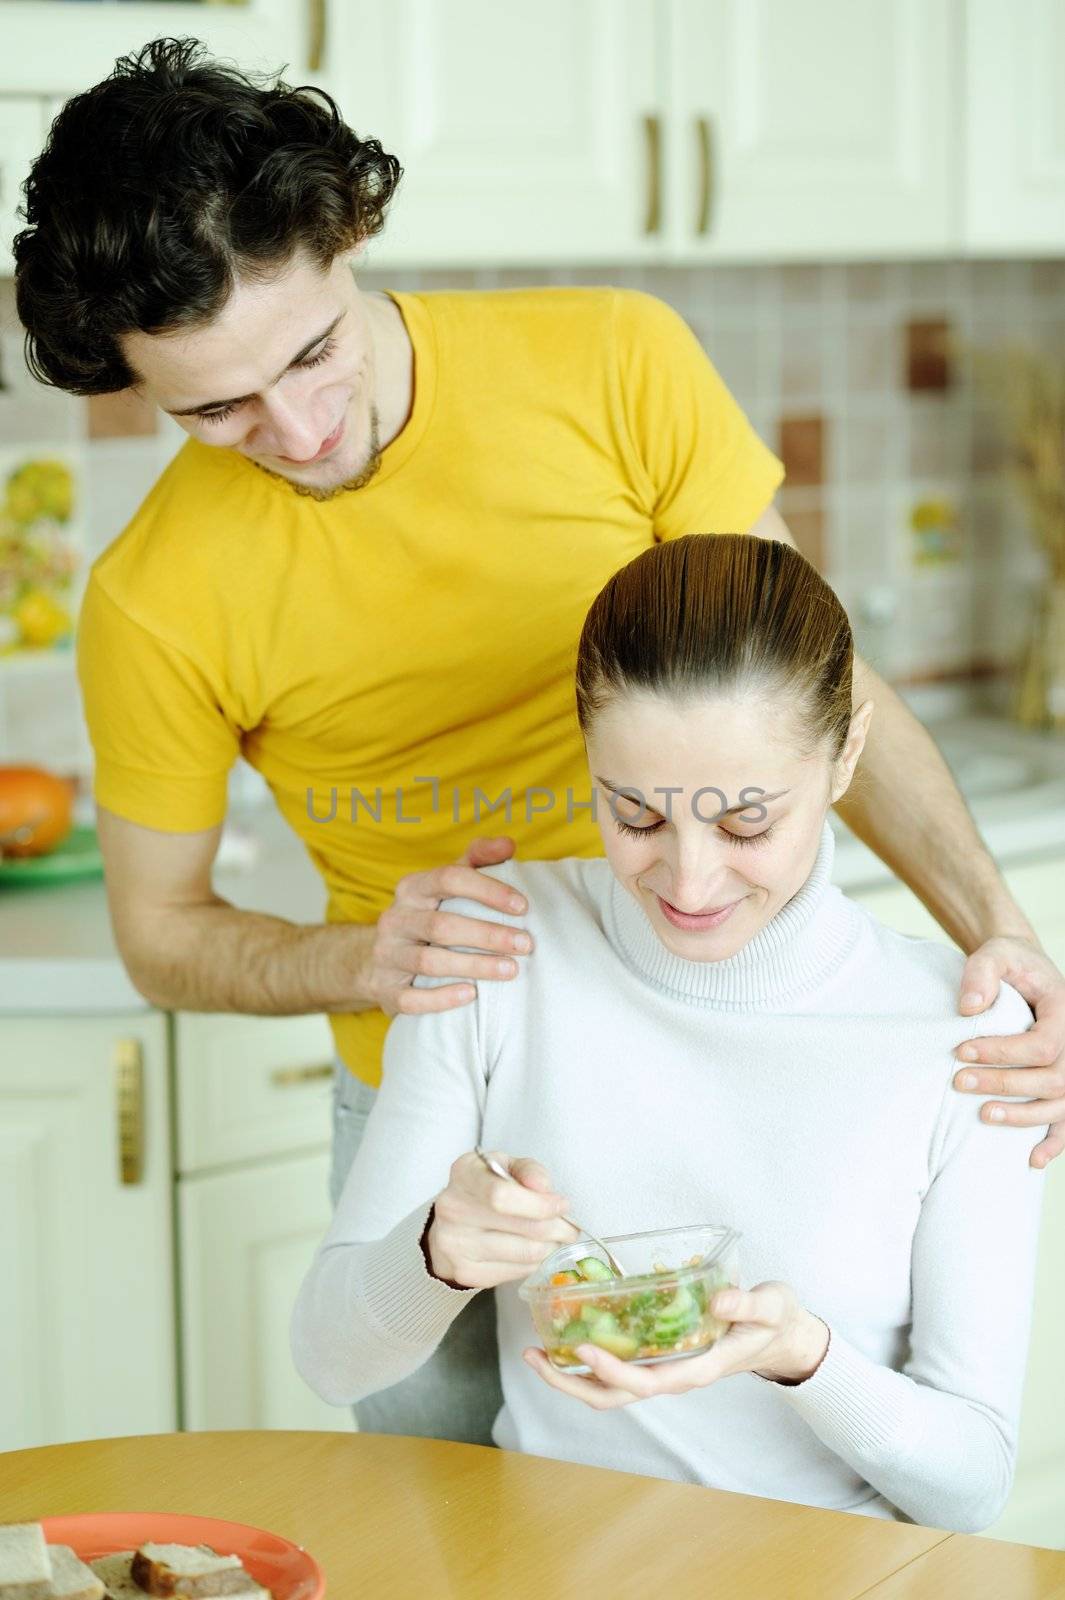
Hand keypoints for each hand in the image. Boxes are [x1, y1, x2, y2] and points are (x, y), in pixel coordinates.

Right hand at [362, 836, 533, 1016]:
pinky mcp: (385, 991)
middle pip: (441, 925)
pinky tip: (472, 994)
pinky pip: (411, 998)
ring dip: (474, 966)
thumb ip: (477, 860)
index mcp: (411, 888)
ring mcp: (387, 956)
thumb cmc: (429, 915)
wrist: (377, 959)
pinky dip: (442, 998)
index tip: (523, 906)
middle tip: (526, 944)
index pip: (449, 878)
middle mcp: (395, 919)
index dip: (487, 890)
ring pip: (429, 962)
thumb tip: (508, 844)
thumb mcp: (447, 884)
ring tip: (511, 969)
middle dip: (488, 934)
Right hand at [427, 1150, 578, 1289]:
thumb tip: (545, 1187)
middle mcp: (453, 1210)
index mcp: (464, 1175)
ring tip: (554, 1238)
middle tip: (570, 1227)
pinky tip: (532, 1249)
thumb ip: (528, 1170)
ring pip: (526, 1254)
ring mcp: (457, 1246)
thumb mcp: (506, 1166)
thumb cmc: (486, 1187)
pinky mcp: (467, 1273)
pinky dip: (534, 1262)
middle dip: (557, 1228)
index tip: (562, 1205)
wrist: (451, 1222)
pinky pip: (518, 1272)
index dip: (540, 1204)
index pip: (503, 1196)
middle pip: (523, 1229)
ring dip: (550, 1247)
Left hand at [524, 1282, 828, 1408]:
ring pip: (609, 1389)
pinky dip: (587, 1361)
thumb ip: (748, 1305)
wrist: (781, 1335)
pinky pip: (617, 1370)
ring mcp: (664, 1371)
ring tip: (534, 1352)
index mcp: (698, 1368)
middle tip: (534, 1355)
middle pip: (615, 1395)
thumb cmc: (775, 1320)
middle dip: (571, 1381)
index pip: (647, 1382)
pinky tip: (566, 1339)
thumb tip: (721, 1300)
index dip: (614, 1372)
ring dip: (570, 1376)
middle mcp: (675, 1376)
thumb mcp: (771, 1306)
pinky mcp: (659, 1358)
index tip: (587, 1351)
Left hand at [953, 937, 1064, 1168]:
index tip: (961, 1051)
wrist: (1025, 969)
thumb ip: (981, 974)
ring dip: (1024, 1117)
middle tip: (959, 1081)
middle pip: (1053, 1079)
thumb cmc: (1010, 963)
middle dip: (1005, 1084)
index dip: (1003, 1052)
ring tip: (984, 1116)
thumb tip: (968, 1009)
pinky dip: (1054, 1141)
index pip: (1043, 1044)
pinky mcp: (1062, 1081)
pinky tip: (1033, 1159)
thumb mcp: (995, 954)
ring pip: (1062, 1104)